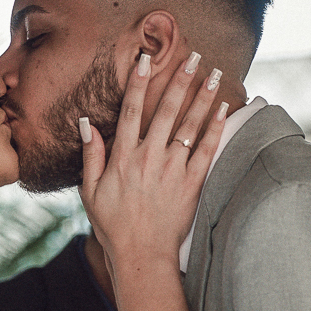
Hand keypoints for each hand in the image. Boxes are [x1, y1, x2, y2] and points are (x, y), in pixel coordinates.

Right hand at [79, 51, 227, 269]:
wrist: (142, 254)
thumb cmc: (113, 225)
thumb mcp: (89, 191)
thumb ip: (91, 155)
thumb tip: (86, 123)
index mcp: (123, 157)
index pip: (130, 111)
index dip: (138, 83)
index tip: (146, 59)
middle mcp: (149, 158)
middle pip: (166, 110)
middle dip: (180, 80)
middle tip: (194, 56)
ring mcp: (172, 170)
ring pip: (190, 125)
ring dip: (203, 97)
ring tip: (216, 74)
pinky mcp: (191, 184)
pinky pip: (206, 150)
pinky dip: (215, 128)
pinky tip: (224, 109)